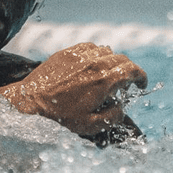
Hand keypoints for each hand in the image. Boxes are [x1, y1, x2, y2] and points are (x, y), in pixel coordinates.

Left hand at [0, 42, 146, 136]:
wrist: (31, 100)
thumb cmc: (59, 115)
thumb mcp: (89, 125)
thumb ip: (112, 117)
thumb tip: (122, 109)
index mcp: (103, 81)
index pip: (132, 70)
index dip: (141, 76)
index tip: (142, 84)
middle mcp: (94, 64)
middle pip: (122, 59)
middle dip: (129, 71)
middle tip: (125, 84)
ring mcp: (81, 55)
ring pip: (107, 51)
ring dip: (112, 62)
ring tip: (107, 74)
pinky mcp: (68, 52)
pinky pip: (90, 47)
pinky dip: (97, 54)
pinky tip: (92, 65)